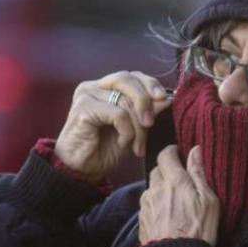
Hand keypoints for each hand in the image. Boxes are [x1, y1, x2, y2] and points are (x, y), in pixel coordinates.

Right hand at [53, 70, 172, 182]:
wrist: (82, 170)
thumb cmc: (105, 149)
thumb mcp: (133, 129)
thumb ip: (146, 112)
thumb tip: (166, 98)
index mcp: (105, 87)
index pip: (132, 76)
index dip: (150, 84)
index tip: (164, 100)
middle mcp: (94, 87)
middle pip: (127, 80)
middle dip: (145, 102)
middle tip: (151, 124)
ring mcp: (86, 95)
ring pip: (125, 100)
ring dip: (137, 127)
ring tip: (137, 146)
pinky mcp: (83, 108)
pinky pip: (118, 114)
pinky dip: (127, 131)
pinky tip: (123, 143)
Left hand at [138, 145, 219, 246]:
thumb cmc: (198, 231)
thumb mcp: (209, 201)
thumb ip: (199, 173)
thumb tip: (195, 150)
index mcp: (174, 181)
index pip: (165, 154)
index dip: (172, 152)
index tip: (179, 155)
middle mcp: (155, 189)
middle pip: (156, 170)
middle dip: (166, 171)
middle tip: (180, 180)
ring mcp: (146, 205)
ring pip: (151, 188)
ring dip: (160, 189)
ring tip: (174, 202)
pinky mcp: (141, 220)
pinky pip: (147, 205)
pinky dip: (155, 205)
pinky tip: (167, 216)